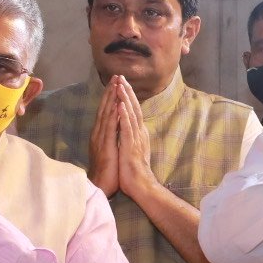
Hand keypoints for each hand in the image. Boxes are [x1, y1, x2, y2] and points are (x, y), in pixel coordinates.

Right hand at [89, 76, 127, 196]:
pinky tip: (117, 106)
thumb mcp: (110, 148)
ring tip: (116, 85)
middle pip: (104, 108)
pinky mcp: (105, 146)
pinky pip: (109, 128)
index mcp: (101, 133)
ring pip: (106, 115)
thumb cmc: (107, 169)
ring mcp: (100, 139)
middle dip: (110, 92)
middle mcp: (98, 133)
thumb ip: (111, 136)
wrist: (101, 185)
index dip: (110, 96)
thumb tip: (116, 125)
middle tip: (116, 76)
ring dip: (111, 99)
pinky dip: (113, 116)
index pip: (106, 110)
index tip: (116, 82)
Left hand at [111, 74, 155, 199]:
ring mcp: (136, 139)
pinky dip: (124, 114)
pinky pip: (127, 127)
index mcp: (138, 134)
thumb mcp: (133, 150)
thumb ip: (132, 138)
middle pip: (134, 108)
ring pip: (131, 114)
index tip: (123, 84)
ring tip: (121, 85)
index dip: (129, 97)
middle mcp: (139, 133)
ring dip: (126, 99)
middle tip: (122, 77)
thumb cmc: (134, 171)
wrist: (141, 185)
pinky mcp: (131, 145)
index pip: (134, 111)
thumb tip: (130, 130)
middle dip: (128, 92)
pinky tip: (121, 104)